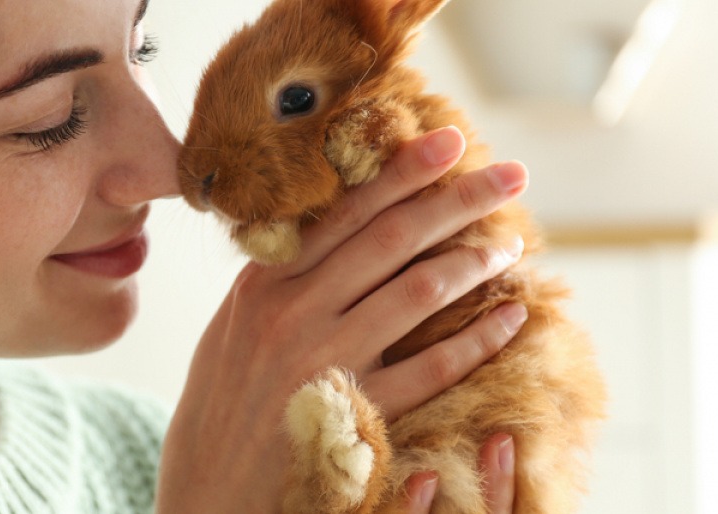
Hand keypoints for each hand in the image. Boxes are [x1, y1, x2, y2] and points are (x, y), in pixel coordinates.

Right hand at [156, 126, 528, 511]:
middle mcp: (292, 312)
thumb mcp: (235, 324)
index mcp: (264, 282)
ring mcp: (323, 361)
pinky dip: (476, 340)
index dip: (402, 172)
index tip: (448, 139)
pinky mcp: (352, 413)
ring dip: (471, 263)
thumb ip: (281, 276)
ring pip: (415, 294)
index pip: (344, 212)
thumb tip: (334, 226)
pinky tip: (509, 319)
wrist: (207, 483)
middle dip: (456, 200)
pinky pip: (429, 369)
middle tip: (510, 175)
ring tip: (510, 246)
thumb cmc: (224, 399)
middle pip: (390, 239)